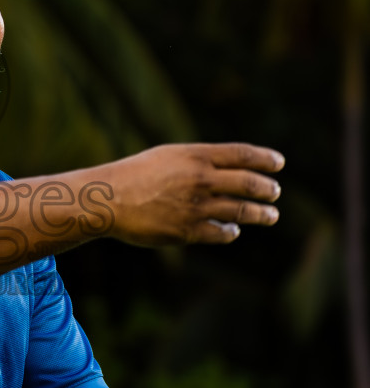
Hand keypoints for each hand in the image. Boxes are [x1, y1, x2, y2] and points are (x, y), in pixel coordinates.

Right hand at [108, 142, 283, 245]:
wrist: (108, 199)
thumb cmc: (136, 175)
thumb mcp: (169, 156)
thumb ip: (199, 161)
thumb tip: (228, 171)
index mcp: (195, 156)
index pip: (243, 154)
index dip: (265, 159)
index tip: (279, 163)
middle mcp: (200, 179)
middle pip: (249, 183)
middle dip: (267, 189)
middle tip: (274, 192)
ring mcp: (196, 206)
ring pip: (242, 211)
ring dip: (261, 214)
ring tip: (270, 215)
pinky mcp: (187, 231)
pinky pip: (222, 233)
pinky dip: (231, 232)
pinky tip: (233, 231)